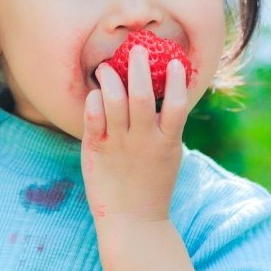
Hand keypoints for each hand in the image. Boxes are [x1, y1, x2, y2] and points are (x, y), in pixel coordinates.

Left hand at [81, 45, 188, 223]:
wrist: (133, 222)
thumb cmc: (152, 184)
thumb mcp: (169, 156)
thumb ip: (167, 128)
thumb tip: (169, 93)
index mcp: (167, 142)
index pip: (177, 105)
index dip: (177, 81)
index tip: (175, 61)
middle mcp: (143, 141)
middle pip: (142, 96)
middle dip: (139, 68)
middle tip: (136, 49)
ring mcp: (119, 145)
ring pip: (114, 102)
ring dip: (110, 79)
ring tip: (107, 66)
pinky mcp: (97, 150)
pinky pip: (93, 119)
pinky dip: (93, 101)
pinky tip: (95, 92)